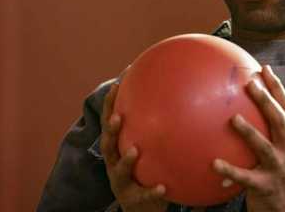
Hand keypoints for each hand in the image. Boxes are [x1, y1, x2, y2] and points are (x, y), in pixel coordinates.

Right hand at [100, 82, 167, 211]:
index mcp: (117, 149)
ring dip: (126, 160)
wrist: (141, 207)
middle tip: (117, 117)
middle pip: (107, 145)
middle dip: (110, 130)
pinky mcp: (133, 199)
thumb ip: (155, 129)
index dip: (109, 105)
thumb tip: (176, 98)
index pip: (110, 123)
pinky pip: (143, 194)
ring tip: (134, 151)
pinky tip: (162, 187)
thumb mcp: (147, 149)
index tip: (117, 85)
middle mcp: (114, 163)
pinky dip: (151, 191)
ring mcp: (121, 182)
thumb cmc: (146, 171)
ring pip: (119, 170)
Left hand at [212, 65, 284, 211]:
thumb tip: (237, 105)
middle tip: (251, 84)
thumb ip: (266, 131)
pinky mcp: (265, 186)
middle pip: (280, 121)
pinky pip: (244, 177)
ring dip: (250, 131)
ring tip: (233, 118)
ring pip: (264, 147)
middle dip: (267, 101)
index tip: (264, 69)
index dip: (278, 88)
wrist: (284, 208)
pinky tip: (214, 163)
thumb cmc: (273, 173)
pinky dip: (230, 170)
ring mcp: (279, 169)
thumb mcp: (277, 151)